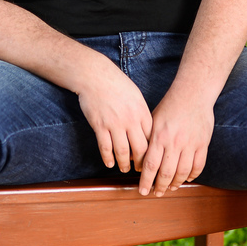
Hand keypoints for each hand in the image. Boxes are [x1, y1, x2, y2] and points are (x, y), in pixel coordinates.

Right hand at [75, 58, 152, 174]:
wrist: (94, 75)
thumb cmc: (116, 84)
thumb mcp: (135, 96)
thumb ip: (141, 113)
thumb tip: (146, 130)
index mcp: (141, 112)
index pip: (151, 138)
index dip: (152, 152)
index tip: (151, 159)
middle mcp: (130, 120)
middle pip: (140, 149)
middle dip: (141, 163)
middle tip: (140, 169)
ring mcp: (114, 123)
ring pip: (122, 151)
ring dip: (124, 164)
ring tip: (124, 169)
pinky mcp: (100, 125)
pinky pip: (105, 147)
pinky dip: (108, 158)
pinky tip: (109, 163)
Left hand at [137, 94, 212, 196]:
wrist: (192, 95)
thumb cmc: (170, 106)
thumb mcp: (153, 120)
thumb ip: (148, 139)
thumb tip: (139, 158)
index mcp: (159, 136)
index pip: (150, 165)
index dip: (146, 181)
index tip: (143, 191)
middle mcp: (174, 143)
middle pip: (166, 173)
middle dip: (159, 187)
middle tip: (156, 194)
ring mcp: (190, 144)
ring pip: (182, 172)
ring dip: (175, 183)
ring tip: (170, 188)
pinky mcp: (203, 144)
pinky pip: (198, 166)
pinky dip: (192, 175)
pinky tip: (186, 179)